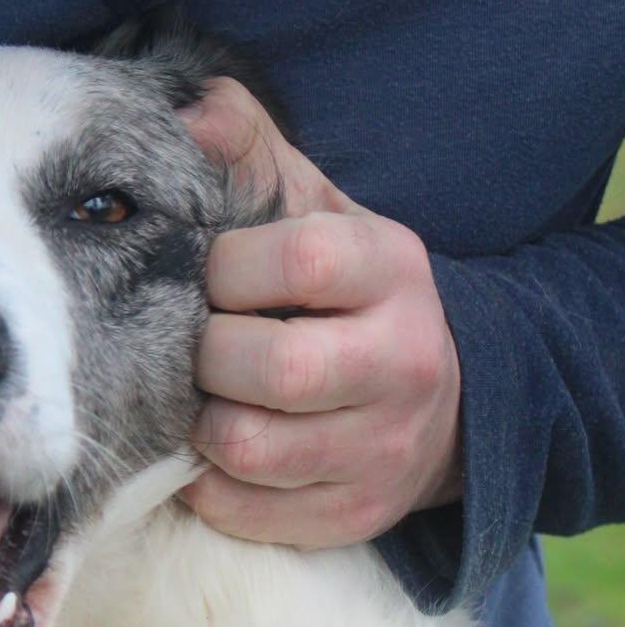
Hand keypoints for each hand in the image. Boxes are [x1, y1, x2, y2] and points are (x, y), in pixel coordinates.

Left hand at [180, 79, 462, 547]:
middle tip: (205, 351)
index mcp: (393, 270)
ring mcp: (382, 448)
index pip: (300, 259)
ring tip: (210, 401)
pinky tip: (218, 452)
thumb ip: (254, 157)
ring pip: (248, 448)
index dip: (229, 270)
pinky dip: (208, 484)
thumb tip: (189, 112)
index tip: (216, 279)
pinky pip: (243, 510)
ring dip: (201, 425)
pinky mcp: (353, 514)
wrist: (438, 399)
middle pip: (272, 367)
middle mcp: (402, 361)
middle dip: (210, 358)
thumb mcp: (317, 213)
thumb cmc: (345, 296)